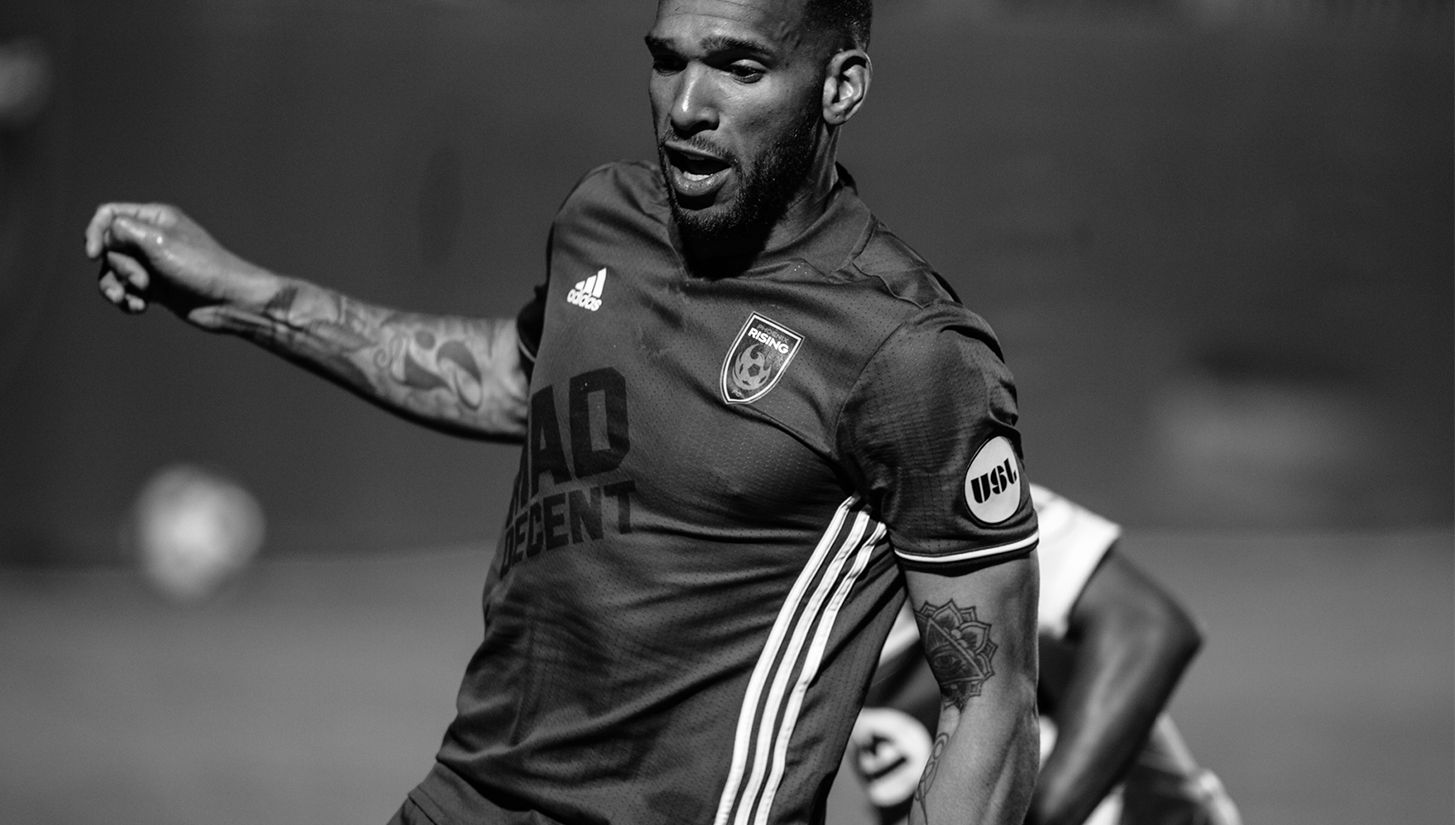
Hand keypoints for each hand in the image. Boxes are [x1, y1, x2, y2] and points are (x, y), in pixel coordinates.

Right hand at [84, 203, 277, 325]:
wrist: (229, 302)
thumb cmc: (201, 268)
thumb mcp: (159, 242)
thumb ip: (125, 231)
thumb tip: (104, 232)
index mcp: (155, 218)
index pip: (108, 215)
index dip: (95, 233)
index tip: (93, 254)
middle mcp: (151, 238)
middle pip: (110, 248)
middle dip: (120, 268)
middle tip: (144, 281)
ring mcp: (153, 263)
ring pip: (114, 271)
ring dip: (115, 288)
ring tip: (128, 301)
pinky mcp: (155, 287)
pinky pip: (125, 290)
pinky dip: (127, 299)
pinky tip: (138, 308)